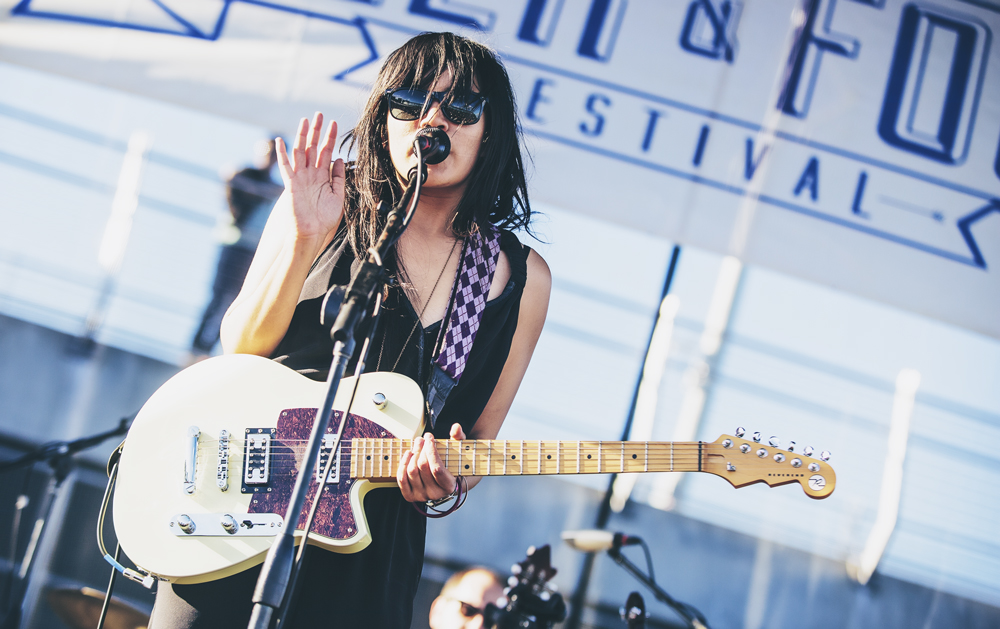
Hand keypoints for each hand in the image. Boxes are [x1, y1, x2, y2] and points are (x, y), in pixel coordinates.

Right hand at [275, 113, 344, 243]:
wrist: (312, 232)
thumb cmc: (324, 218)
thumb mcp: (338, 195)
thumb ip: (339, 177)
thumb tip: (340, 159)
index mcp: (322, 176)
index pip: (327, 152)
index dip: (330, 138)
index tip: (335, 124)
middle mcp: (310, 174)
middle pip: (313, 147)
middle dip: (316, 131)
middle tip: (319, 114)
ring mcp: (300, 177)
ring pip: (300, 152)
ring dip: (302, 136)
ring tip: (305, 120)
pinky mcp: (291, 184)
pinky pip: (286, 166)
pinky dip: (282, 154)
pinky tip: (281, 141)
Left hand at [397, 423, 466, 502]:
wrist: (444, 483)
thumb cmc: (451, 464)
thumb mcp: (458, 451)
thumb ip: (459, 438)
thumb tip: (456, 427)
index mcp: (449, 486)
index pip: (436, 468)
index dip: (431, 451)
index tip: (429, 437)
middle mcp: (435, 494)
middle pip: (423, 467)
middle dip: (421, 449)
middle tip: (422, 439)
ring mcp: (421, 496)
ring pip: (412, 471)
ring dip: (412, 454)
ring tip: (416, 444)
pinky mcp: (410, 496)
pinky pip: (402, 479)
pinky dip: (403, 464)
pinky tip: (408, 454)